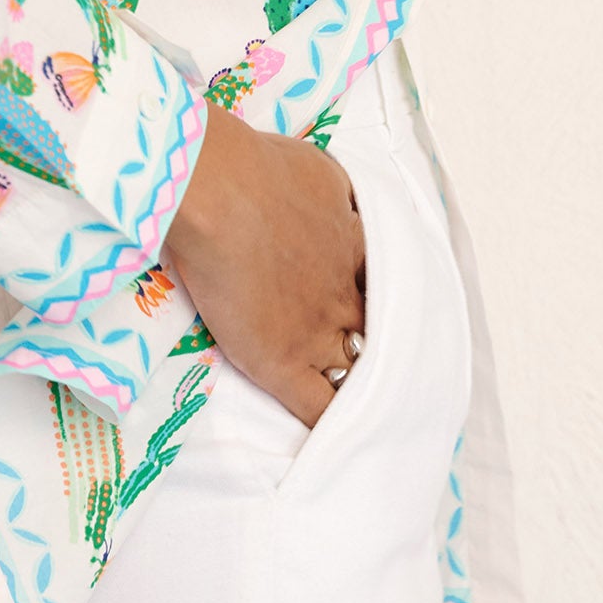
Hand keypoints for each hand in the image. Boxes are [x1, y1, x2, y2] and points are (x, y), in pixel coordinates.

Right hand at [163, 100, 365, 426]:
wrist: (220, 191)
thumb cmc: (258, 164)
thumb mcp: (318, 168)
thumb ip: (333, 191)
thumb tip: (335, 195)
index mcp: (355, 243)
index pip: (382, 283)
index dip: (379, 296)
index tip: (373, 303)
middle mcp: (345, 291)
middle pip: (377, 328)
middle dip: (381, 342)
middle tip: (382, 358)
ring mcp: (317, 330)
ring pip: (354, 370)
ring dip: (360, 383)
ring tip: (367, 403)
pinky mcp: (284, 362)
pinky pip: (317, 407)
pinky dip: (328, 423)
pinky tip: (334, 438)